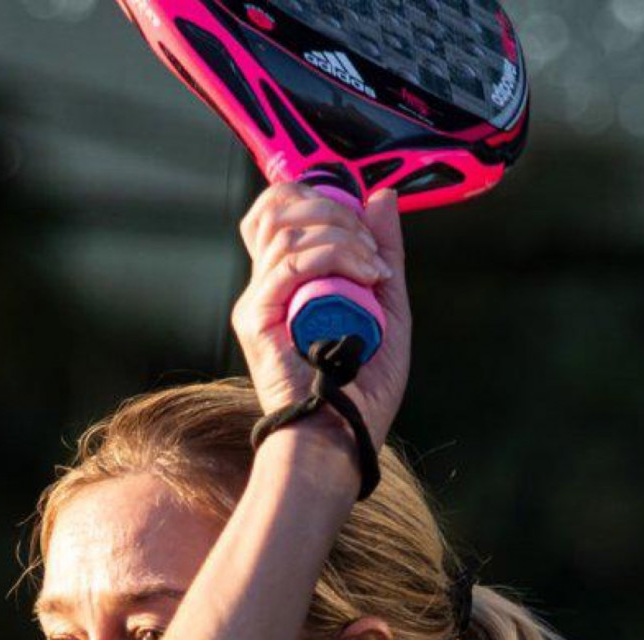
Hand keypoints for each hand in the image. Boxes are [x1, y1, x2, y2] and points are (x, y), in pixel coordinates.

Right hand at [231, 183, 412, 461]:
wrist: (341, 440)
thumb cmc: (363, 390)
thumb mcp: (388, 307)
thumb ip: (383, 252)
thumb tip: (381, 195)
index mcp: (288, 280)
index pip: (280, 208)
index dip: (319, 197)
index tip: (364, 226)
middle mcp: (265, 285)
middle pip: (278, 208)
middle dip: (336, 212)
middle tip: (372, 251)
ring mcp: (257, 301)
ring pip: (288, 231)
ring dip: (342, 238)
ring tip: (372, 271)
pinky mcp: (255, 318)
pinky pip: (288, 264)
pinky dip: (331, 258)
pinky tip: (363, 277)